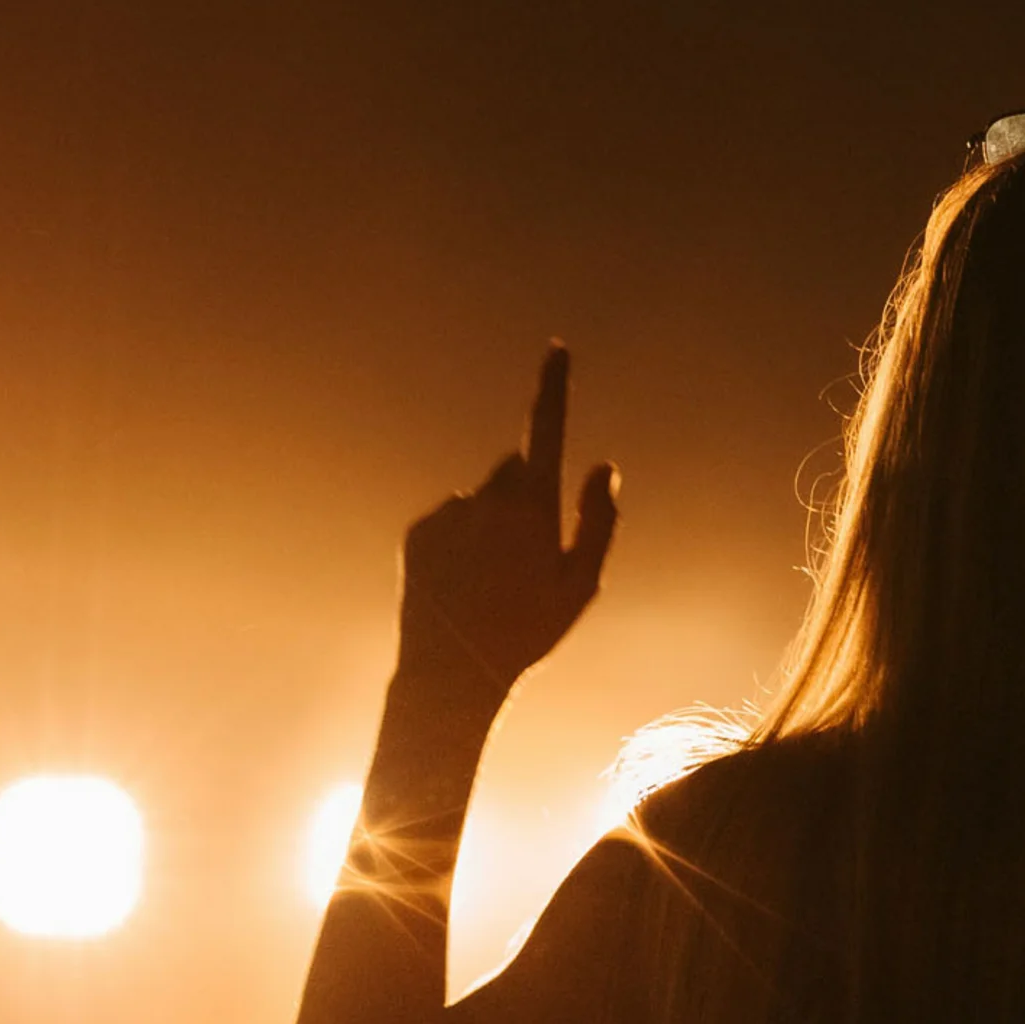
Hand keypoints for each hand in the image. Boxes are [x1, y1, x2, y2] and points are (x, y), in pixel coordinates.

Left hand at [397, 345, 619, 693]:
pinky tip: (461, 583)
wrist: (450, 673)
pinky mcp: (419, 530)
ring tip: (489, 579)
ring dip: (489, 522)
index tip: (556, 350)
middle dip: (523, 494)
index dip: (553, 387)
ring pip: (480, 497)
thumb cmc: (527, 633)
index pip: (546, 430)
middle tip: (525, 557)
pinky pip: (448, 518)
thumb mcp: (580, 585)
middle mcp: (488, 500)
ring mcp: (450, 513)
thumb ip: (599, 520)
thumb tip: (605, 464)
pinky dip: (457, 540)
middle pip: (513, 469)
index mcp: (534, 508)